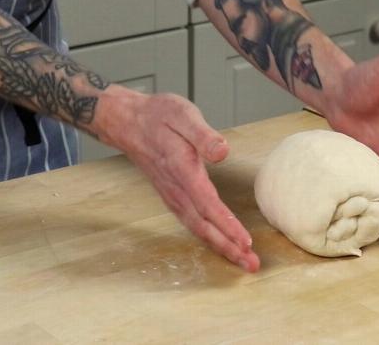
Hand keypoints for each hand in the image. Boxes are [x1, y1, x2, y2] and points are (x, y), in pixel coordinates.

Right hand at [95, 87, 258, 271]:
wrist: (128, 122)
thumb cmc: (158, 116)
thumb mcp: (182, 114)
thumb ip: (203, 135)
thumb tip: (222, 151)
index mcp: (182, 169)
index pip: (208, 204)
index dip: (227, 225)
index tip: (245, 242)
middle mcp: (176, 189)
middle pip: (204, 225)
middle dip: (228, 247)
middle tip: (251, 264)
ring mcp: (172, 195)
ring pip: (198, 228)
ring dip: (220, 247)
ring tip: (242, 260)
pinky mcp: (172, 196)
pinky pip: (191, 223)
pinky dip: (208, 237)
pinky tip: (220, 244)